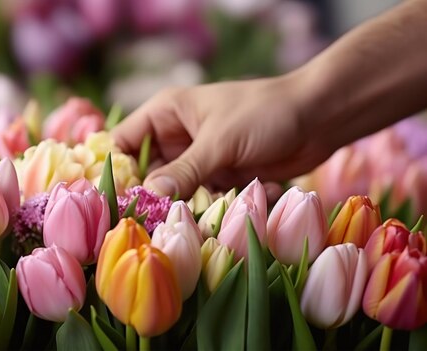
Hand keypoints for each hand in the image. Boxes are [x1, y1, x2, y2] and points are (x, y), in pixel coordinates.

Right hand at [112, 74, 333, 198]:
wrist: (319, 117)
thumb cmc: (264, 114)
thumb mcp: (219, 141)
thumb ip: (184, 171)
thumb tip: (151, 197)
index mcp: (167, 114)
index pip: (124, 142)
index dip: (118, 170)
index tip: (119, 200)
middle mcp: (178, 137)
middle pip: (148, 173)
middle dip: (155, 196)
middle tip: (158, 220)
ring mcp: (199, 158)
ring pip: (177, 191)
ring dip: (188, 204)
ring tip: (203, 213)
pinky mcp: (221, 176)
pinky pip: (204, 198)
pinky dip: (215, 206)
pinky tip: (238, 200)